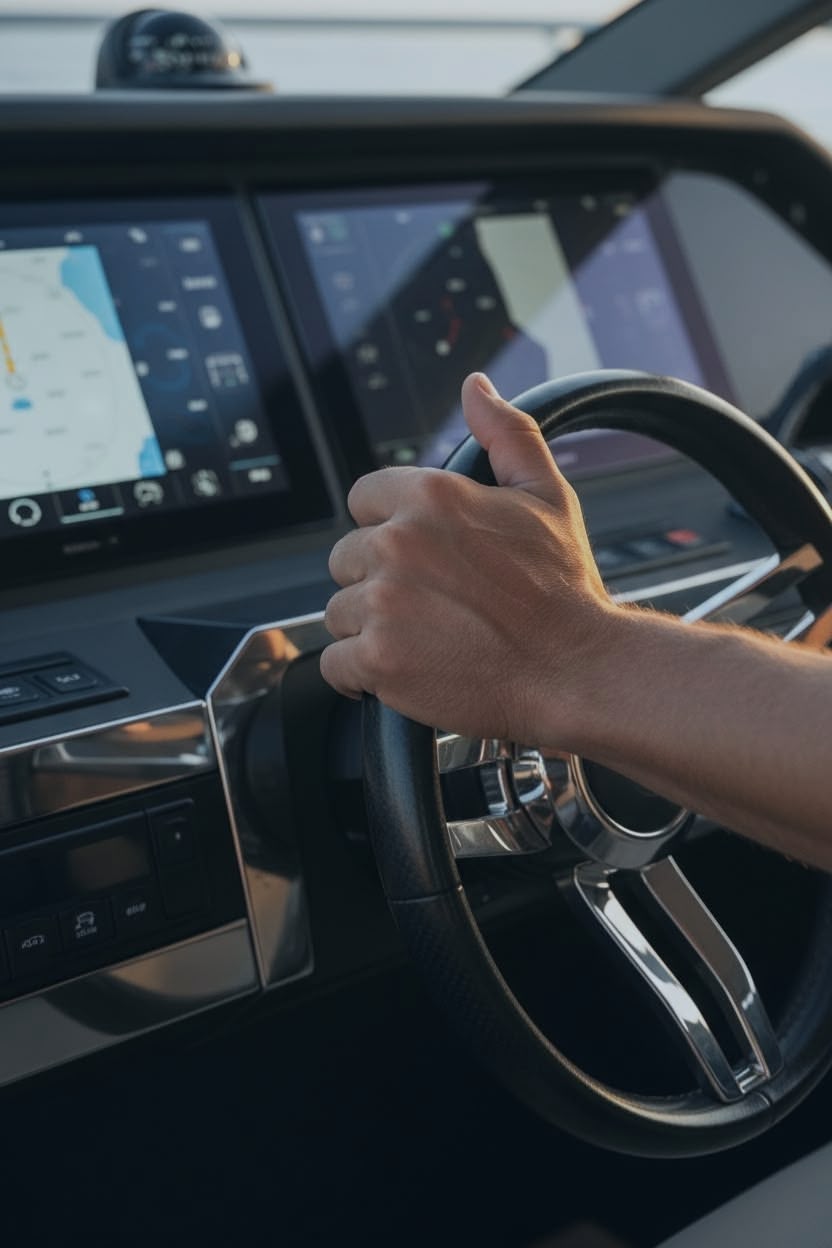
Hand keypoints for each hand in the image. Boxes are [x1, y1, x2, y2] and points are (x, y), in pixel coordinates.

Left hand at [321, 373, 619, 746]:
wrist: (577, 670)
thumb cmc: (564, 589)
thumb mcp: (546, 497)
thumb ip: (506, 434)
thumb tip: (476, 387)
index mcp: (429, 496)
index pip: (363, 500)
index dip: (389, 530)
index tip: (422, 560)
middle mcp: (397, 543)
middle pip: (345, 559)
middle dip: (378, 582)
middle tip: (432, 606)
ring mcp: (383, 603)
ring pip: (339, 612)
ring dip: (371, 629)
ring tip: (427, 641)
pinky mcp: (377, 659)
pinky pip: (336, 665)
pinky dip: (362, 675)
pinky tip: (406, 672)